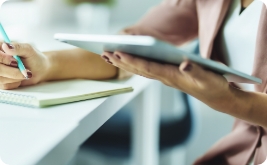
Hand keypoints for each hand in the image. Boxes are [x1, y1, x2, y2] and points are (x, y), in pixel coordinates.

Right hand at [0, 42, 49, 88]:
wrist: (40, 70)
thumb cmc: (35, 58)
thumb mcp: (29, 50)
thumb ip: (18, 47)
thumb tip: (6, 46)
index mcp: (1, 48)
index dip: (3, 59)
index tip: (15, 62)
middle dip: (11, 71)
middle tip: (24, 70)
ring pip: (0, 78)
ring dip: (14, 77)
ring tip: (24, 73)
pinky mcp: (1, 81)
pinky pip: (4, 85)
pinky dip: (14, 83)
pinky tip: (20, 78)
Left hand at [101, 51, 234, 110]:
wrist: (216, 96)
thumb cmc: (213, 86)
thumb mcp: (209, 77)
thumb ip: (197, 71)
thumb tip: (184, 64)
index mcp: (172, 76)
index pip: (148, 67)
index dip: (133, 60)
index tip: (119, 53)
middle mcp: (165, 77)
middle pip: (139, 69)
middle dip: (121, 61)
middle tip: (104, 53)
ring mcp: (164, 77)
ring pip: (140, 70)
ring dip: (124, 64)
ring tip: (108, 57)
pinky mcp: (166, 76)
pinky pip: (146, 70)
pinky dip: (134, 65)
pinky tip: (126, 61)